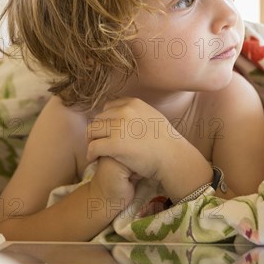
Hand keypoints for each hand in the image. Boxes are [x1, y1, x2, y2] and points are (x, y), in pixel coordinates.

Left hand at [86, 97, 212, 200]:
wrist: (173, 157)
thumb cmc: (167, 142)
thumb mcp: (153, 116)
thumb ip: (138, 113)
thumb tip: (127, 114)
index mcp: (133, 103)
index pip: (108, 107)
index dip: (105, 121)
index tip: (106, 132)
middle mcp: (124, 111)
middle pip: (98, 119)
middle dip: (97, 132)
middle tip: (97, 143)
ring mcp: (119, 127)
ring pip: (92, 131)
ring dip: (91, 142)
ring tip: (94, 152)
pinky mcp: (115, 144)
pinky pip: (93, 147)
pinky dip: (90, 154)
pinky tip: (93, 160)